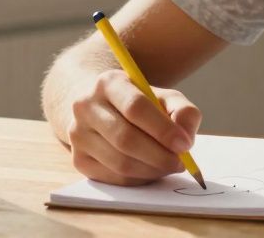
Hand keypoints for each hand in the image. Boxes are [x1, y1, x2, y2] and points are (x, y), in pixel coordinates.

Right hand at [67, 69, 201, 185]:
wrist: (101, 109)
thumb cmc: (140, 104)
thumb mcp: (164, 97)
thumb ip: (183, 111)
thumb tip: (185, 139)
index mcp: (109, 83)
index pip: (135, 107)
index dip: (163, 129)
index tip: (185, 144)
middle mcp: (86, 106)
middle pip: (125, 138)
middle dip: (159, 156)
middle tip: (181, 163)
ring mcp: (78, 134)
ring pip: (120, 163)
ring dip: (151, 170)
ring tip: (168, 165)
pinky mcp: (78, 159)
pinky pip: (114, 178)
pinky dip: (138, 179)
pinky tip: (150, 170)